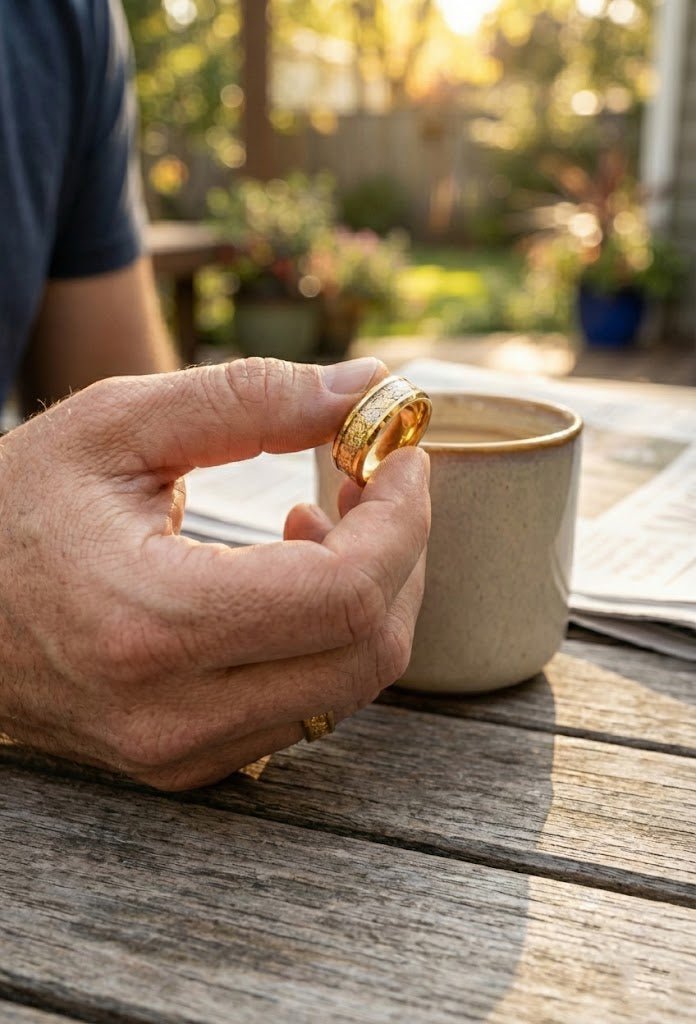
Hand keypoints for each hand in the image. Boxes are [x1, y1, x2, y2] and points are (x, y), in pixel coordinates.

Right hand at [0, 358, 429, 789]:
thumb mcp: (114, 427)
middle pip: (368, 651)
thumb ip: (246, 399)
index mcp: (150, 622)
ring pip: (349, 687)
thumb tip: (363, 386)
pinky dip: (328, 639)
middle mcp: (171, 712)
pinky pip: (306, 708)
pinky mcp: (186, 763)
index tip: (400, 456)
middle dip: (400, 554)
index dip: (402, 518)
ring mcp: (180, 752)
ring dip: (368, 595)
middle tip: (373, 483)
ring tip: (317, 524)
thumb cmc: (13, 511)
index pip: (345, 594)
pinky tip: (288, 580)